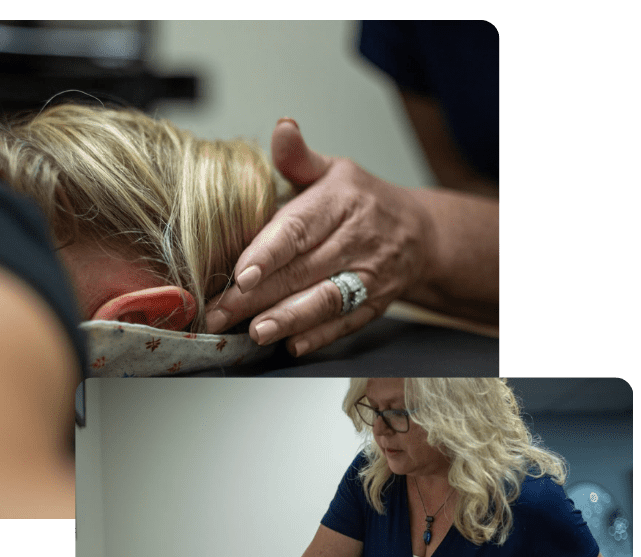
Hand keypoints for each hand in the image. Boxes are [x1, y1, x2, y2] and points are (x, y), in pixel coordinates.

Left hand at [204, 118, 430, 355]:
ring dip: (288, 319)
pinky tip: (291, 345)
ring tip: (256, 332)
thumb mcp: (332, 170)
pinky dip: (318, 337)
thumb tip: (282, 128)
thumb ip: (298, 158)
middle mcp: (356, 239)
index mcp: (339, 201)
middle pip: (302, 270)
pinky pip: (345, 323)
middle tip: (221, 312)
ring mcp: (368, 275)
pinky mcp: (374, 304)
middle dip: (257, 296)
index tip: (241, 274)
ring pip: (325, 300)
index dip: (268, 253)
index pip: (298, 229)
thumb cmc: (361, 201)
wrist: (419, 234)